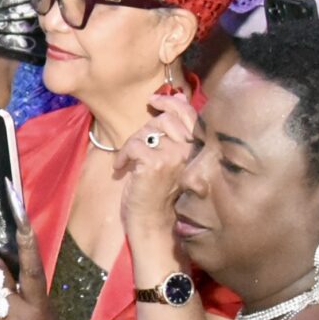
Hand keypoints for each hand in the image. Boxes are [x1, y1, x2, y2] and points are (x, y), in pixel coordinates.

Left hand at [114, 89, 195, 254]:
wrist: (153, 222)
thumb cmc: (158, 191)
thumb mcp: (169, 156)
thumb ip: (173, 130)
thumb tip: (175, 96)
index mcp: (197, 147)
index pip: (189, 113)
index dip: (170, 103)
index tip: (153, 101)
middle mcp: (191, 149)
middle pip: (163, 119)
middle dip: (144, 131)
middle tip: (137, 148)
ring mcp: (175, 156)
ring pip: (147, 130)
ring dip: (133, 143)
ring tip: (130, 161)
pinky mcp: (156, 163)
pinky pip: (134, 144)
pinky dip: (123, 155)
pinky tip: (121, 168)